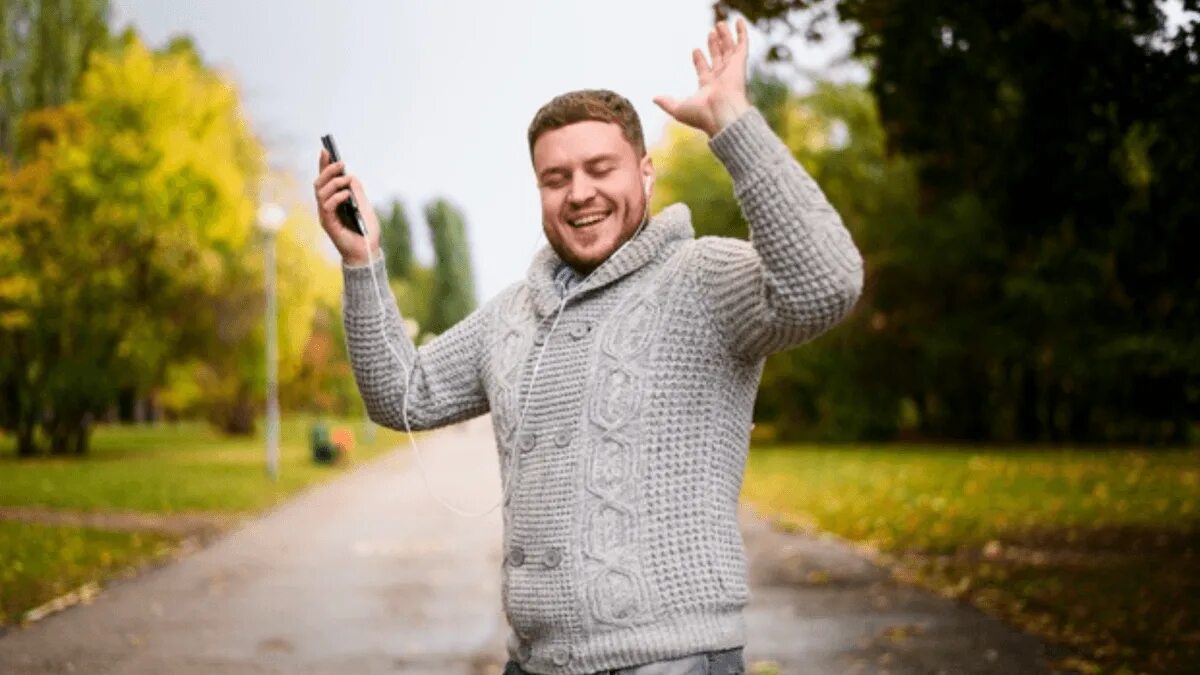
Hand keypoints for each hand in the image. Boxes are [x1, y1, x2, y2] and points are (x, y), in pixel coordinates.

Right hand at [314, 149, 381, 265]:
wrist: (368, 251)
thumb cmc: (367, 231)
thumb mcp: (364, 206)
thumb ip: (357, 192)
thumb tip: (351, 177)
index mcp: (334, 201)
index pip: (326, 181)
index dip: (324, 165)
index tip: (326, 150)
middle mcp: (326, 207)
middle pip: (319, 184)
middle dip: (328, 170)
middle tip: (340, 163)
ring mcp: (326, 215)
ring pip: (321, 192)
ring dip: (334, 182)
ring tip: (346, 178)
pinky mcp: (328, 224)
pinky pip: (327, 206)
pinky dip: (337, 197)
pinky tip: (347, 194)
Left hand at [654, 18, 751, 137]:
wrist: (722, 115)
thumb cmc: (702, 115)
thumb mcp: (679, 109)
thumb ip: (667, 103)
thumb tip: (654, 99)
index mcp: (708, 89)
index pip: (704, 71)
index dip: (699, 60)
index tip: (695, 50)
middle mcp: (721, 80)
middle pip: (718, 58)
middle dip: (713, 46)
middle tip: (710, 33)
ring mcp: (731, 71)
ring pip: (728, 50)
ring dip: (724, 37)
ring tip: (719, 25)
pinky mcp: (740, 64)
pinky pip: (742, 45)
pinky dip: (741, 33)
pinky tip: (738, 21)